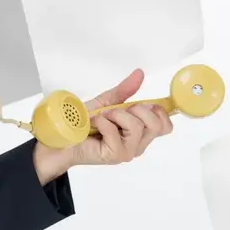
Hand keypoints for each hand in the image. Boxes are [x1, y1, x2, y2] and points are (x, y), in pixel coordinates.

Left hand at [32, 69, 173, 182]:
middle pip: (158, 124)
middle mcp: (138, 144)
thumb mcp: (107, 102)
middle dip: (137, 109)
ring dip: (116, 115)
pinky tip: (94, 125)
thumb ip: (125, 90)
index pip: (166, 125)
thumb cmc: (83, 124)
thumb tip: (139, 74)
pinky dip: (102, 122)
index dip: (158, 111)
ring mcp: (128, 151)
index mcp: (141, 132)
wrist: (62, 139)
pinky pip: (115, 131)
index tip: (139, 105)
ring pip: (137, 126)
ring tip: (102, 118)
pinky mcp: (115, 155)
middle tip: (117, 111)